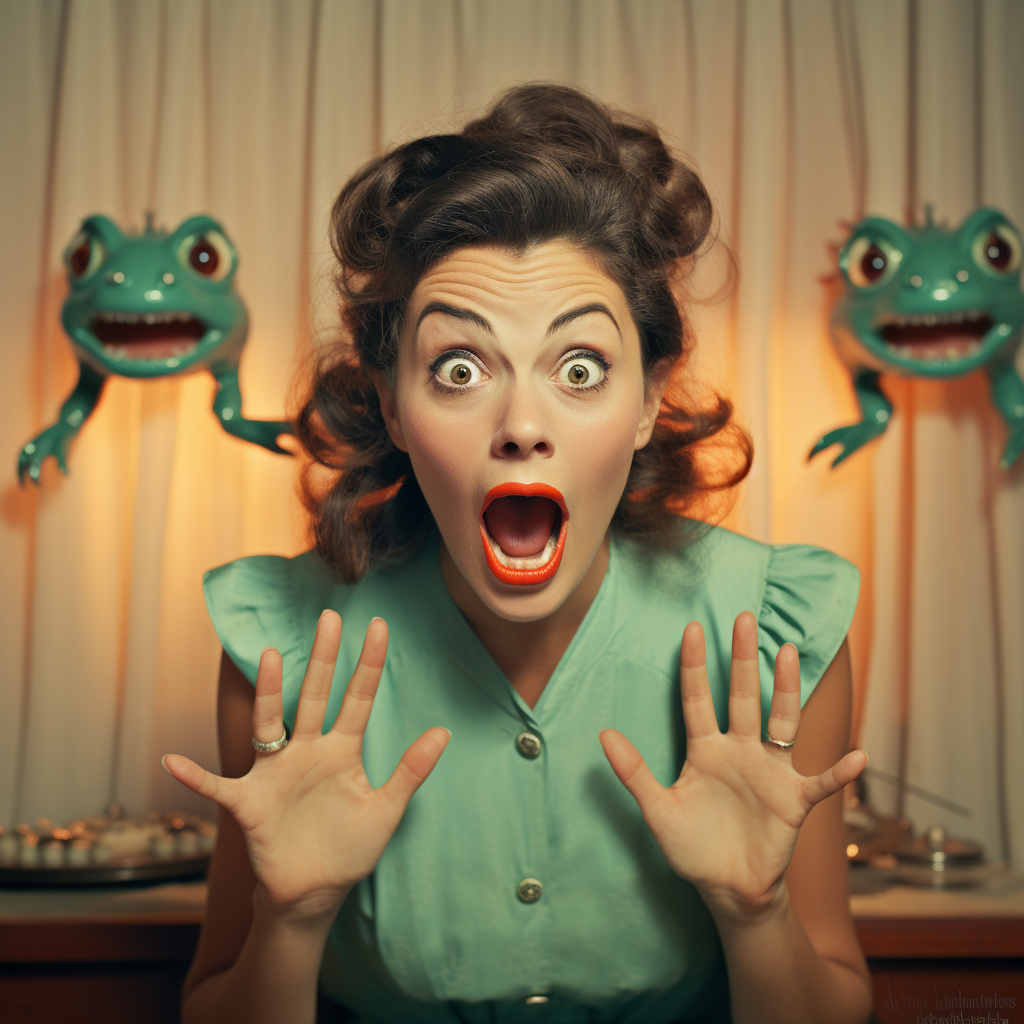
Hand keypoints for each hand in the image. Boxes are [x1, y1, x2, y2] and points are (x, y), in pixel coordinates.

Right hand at [163, 612, 449, 920]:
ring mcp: (276, 773)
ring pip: (271, 724)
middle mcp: (307, 751)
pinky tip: (172, 761)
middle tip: (329, 617)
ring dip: (270, 692)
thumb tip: (443, 731)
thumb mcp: (386, 810)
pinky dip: (195, 777)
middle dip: (323, 659)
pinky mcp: (249, 803)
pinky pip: (217, 787)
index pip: (358, 699)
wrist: (313, 892)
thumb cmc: (349, 848)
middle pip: (316, 696)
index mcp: (342, 751)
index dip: (368, 664)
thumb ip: (411, 771)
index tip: (378, 625)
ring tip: (272, 656)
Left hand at [599, 612, 865, 920]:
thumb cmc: (692, 846)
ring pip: (780, 721)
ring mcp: (769, 772)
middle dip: (742, 658)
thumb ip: (634, 772)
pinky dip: (839, 772)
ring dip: (786, 689)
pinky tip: (858, 757)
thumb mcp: (658, 810)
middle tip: (744, 619)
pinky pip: (820, 783)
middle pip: (742, 696)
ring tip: (787, 653)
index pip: (697, 700)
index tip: (691, 628)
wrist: (727, 888)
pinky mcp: (793, 800)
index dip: (694, 666)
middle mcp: (740, 751)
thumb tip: (603, 734)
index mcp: (705, 750)